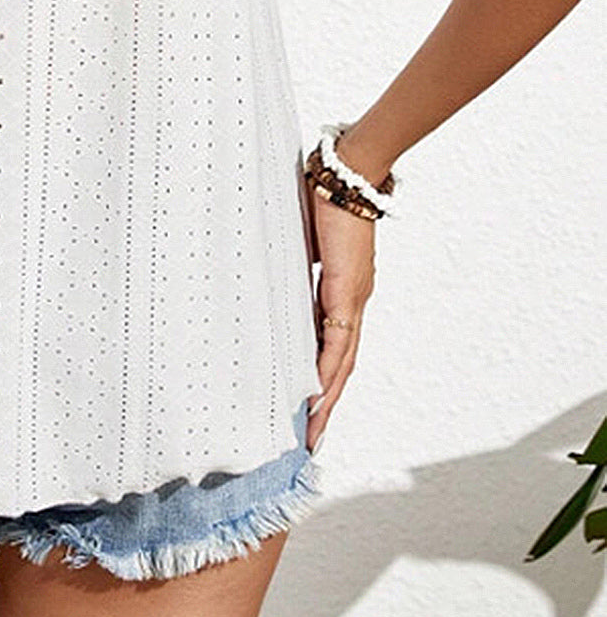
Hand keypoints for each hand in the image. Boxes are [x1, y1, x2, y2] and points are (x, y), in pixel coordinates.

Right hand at [304, 178, 375, 454]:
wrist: (347, 173)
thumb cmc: (322, 197)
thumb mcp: (299, 244)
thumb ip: (290, 266)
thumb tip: (263, 279)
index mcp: (341, 293)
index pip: (331, 349)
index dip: (320, 382)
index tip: (305, 410)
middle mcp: (352, 304)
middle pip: (339, 368)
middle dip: (324, 408)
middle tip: (309, 443)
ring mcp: (353, 300)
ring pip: (341, 364)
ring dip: (326, 401)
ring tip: (312, 434)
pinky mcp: (347, 293)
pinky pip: (338, 344)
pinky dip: (328, 374)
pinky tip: (318, 398)